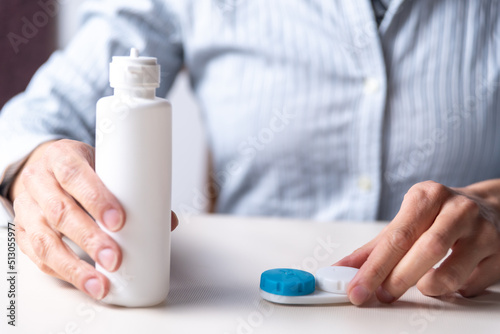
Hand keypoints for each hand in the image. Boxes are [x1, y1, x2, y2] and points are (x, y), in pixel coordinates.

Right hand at [10, 139, 178, 299]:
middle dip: (90, 239)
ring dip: (75, 266)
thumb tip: (167, 220)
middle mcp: (40, 182)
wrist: (44, 167)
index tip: (118, 220)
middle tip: (115, 258)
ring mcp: (28, 209)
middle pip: (61, 212)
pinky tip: (84, 281)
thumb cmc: (80, 169)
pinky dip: (63, 272)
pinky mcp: (23, 232)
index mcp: (62, 158)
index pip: (75, 175)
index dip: (96, 199)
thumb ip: (130, 190)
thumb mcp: (102, 166)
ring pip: (46, 240)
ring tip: (100, 283)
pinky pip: (39, 257)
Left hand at [335, 180, 499, 304]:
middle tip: (382, 294)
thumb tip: (345, 268)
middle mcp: (458, 210)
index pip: (397, 236)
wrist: (492, 206)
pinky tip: (446, 281)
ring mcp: (484, 232)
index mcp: (428, 196)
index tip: (357, 287)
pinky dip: (452, 291)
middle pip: (425, 251)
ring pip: (452, 274)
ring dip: (427, 287)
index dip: (374, 267)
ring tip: (418, 284)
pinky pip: (471, 285)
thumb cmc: (441, 213)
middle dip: (397, 280)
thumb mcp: (408, 218)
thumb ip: (376, 246)